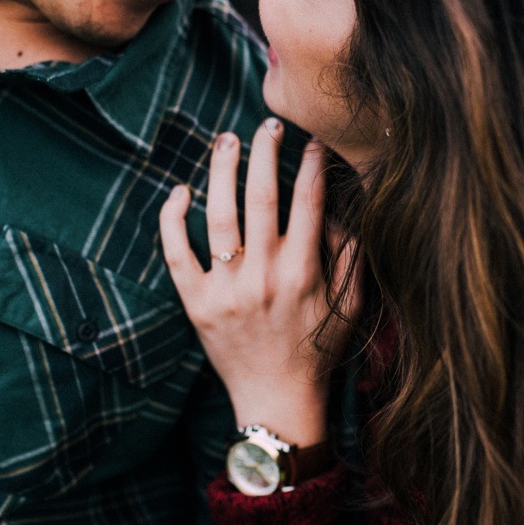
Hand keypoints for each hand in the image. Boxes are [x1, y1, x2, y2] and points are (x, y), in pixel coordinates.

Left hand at [159, 120, 358, 447]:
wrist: (276, 401)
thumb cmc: (316, 351)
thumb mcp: (349, 307)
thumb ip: (350, 257)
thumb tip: (339, 210)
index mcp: (303, 273)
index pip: (308, 202)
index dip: (311, 164)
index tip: (313, 141)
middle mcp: (263, 276)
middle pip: (261, 196)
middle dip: (265, 151)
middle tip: (267, 123)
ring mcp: (225, 289)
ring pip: (218, 214)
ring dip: (222, 170)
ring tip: (226, 140)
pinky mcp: (195, 303)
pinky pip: (175, 252)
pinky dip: (173, 218)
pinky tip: (181, 190)